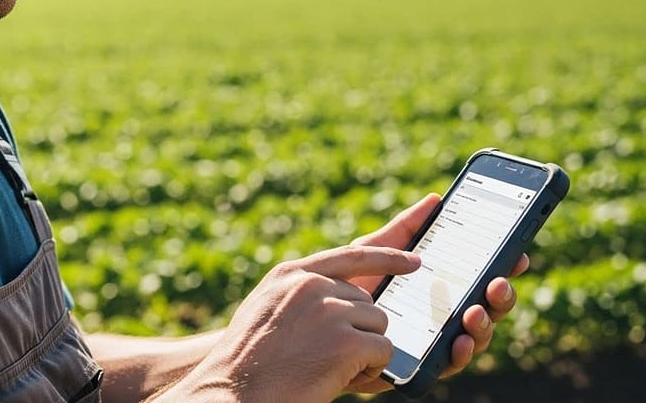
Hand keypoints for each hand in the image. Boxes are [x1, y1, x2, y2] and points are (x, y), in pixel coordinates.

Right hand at [162, 245, 421, 402]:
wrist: (232, 392)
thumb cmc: (247, 363)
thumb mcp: (266, 311)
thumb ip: (300, 296)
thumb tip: (345, 299)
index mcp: (291, 275)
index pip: (352, 256)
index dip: (387, 257)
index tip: (413, 260)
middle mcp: (311, 285)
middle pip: (368, 302)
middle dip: (359, 332)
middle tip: (327, 357)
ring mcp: (329, 310)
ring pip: (380, 325)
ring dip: (364, 351)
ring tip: (327, 368)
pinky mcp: (345, 341)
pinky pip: (383, 350)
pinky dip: (371, 370)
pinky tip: (338, 378)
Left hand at [343, 193, 529, 393]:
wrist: (313, 323)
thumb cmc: (343, 286)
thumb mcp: (373, 252)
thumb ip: (403, 230)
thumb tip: (435, 199)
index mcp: (437, 286)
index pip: (479, 276)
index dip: (502, 267)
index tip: (518, 255)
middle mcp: (442, 314)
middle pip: (485, 305)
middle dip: (500, 295)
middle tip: (499, 281)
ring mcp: (433, 340)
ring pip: (474, 335)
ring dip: (484, 324)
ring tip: (476, 310)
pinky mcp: (417, 365)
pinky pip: (448, 363)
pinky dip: (460, 352)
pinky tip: (460, 340)